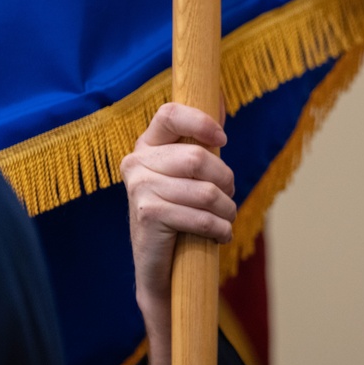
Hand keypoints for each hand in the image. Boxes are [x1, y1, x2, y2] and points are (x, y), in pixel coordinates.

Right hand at [120, 103, 234, 364]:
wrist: (162, 272)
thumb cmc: (183, 217)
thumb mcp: (191, 176)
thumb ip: (202, 140)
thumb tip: (221, 93)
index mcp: (147, 146)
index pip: (170, 114)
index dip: (201, 122)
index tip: (223, 141)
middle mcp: (136, 163)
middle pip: (199, 159)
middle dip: (226, 182)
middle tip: (227, 200)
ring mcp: (138, 189)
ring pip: (206, 191)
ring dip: (226, 210)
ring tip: (222, 220)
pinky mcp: (147, 215)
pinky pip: (200, 216)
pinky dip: (219, 229)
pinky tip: (218, 236)